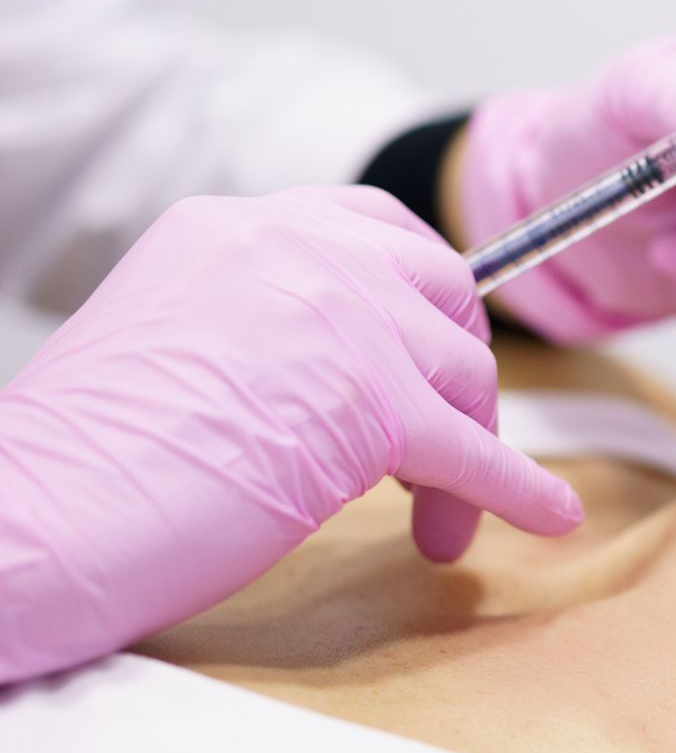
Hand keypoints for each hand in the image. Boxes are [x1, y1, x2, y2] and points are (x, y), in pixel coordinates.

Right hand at [0, 186, 582, 684]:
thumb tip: (348, 364)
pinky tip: (546, 515)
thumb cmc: (84, 459)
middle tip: (443, 445)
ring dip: (469, 454)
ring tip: (433, 525)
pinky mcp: (374, 408)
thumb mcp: (174, 336)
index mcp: (238, 227)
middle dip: (457, 371)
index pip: (376, 229)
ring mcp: (343, 320)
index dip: (423, 292)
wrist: (32, 519)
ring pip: (464, 375)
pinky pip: (476, 453)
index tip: (435, 344)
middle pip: (441, 292)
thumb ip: (263, 321)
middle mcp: (297, 251)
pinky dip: (517, 490)